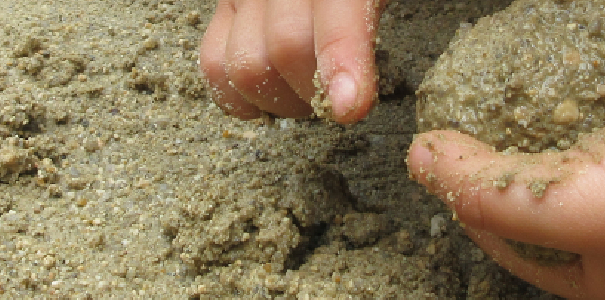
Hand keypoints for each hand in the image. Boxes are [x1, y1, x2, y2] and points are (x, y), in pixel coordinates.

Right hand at [197, 0, 382, 123]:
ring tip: (311, 95)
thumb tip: (391, 67)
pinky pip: (214, 65)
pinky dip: (243, 97)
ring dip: (281, 101)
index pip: (336, 14)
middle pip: (285, 47)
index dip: (340, 62)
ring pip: (243, 64)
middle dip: (317, 92)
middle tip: (341, 101)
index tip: (349, 108)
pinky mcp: (225, 6)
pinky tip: (277, 95)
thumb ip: (382, 13)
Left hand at [407, 21, 604, 297]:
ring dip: (562, 127)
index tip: (438, 154)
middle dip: (515, 164)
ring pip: (599, 155)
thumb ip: (489, 188)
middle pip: (556, 204)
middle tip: (476, 123)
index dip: (470, 203)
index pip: (516, 250)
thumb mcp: (571, 207)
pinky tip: (586, 70)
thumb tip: (423, 163)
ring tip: (522, 95)